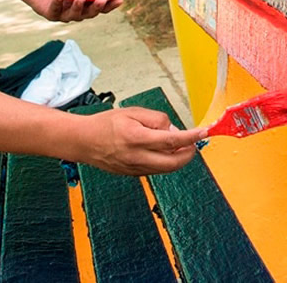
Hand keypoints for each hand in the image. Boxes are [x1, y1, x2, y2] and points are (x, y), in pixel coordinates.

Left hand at [25, 0, 121, 21]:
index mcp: (87, 5)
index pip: (102, 8)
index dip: (111, 6)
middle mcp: (78, 13)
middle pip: (90, 13)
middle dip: (96, 8)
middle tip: (101, 0)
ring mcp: (64, 15)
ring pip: (74, 15)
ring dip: (78, 7)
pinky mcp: (51, 13)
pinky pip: (55, 9)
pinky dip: (58, 3)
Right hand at [78, 107, 207, 174]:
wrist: (83, 141)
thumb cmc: (106, 124)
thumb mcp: (132, 112)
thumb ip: (156, 119)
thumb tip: (173, 130)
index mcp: (137, 138)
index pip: (172, 140)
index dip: (191, 137)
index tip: (203, 132)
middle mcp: (137, 157)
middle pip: (174, 162)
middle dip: (189, 154)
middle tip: (193, 143)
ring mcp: (135, 168)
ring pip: (166, 169)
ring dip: (178, 159)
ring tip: (178, 145)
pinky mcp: (132, 174)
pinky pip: (155, 170)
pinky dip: (165, 162)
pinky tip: (163, 152)